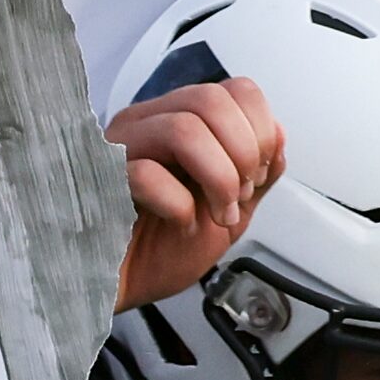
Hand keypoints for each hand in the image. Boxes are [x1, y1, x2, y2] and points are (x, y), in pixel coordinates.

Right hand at [106, 78, 283, 309]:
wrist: (122, 289)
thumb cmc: (160, 250)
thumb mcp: (229, 212)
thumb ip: (257, 176)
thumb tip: (279, 139)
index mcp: (179, 123)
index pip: (234, 90)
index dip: (260, 131)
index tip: (259, 176)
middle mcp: (149, 125)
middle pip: (210, 100)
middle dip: (244, 153)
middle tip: (241, 195)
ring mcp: (121, 148)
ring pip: (183, 129)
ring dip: (219, 178)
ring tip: (218, 213)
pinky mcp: (100, 180)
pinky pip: (146, 174)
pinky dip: (180, 205)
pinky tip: (183, 224)